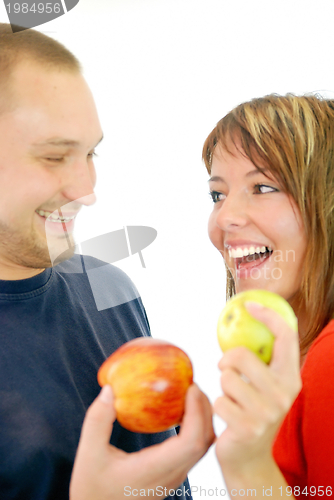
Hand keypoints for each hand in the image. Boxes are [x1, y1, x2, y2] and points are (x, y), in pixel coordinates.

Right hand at [70, 383, 214, 499]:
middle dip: (204, 409)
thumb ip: (97, 421)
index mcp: (154, 470)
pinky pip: (194, 449)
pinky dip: (196, 427)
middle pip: (204, 441)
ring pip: (203, 446)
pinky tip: (179, 412)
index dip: (197, 413)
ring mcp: (174, 477)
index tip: (190, 388)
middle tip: (192, 384)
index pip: (190, 443)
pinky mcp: (173, 475)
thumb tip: (110, 390)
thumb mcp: (89, 455)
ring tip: (189, 394)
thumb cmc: (92, 488)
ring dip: (203, 418)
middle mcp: (171, 475)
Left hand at [214, 301, 301, 474]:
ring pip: (226, 378)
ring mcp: (268, 411)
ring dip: (222, 387)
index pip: (286, 336)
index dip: (268, 315)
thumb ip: (263, 361)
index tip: (249, 304)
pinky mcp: (248, 426)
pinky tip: (228, 417)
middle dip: (226, 362)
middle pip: (241, 355)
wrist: (249, 458)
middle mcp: (285, 393)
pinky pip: (218, 399)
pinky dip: (217, 405)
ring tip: (232, 400)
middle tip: (227, 372)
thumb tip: (247, 318)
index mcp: (291, 377)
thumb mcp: (266, 386)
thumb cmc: (252, 412)